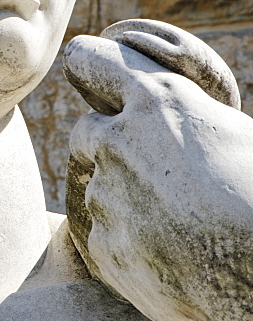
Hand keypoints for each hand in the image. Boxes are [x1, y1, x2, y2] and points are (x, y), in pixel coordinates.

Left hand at [63, 20, 252, 320]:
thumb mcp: (233, 134)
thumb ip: (183, 118)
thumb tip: (168, 123)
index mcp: (157, 101)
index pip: (91, 61)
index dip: (92, 68)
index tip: (91, 73)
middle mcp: (117, 142)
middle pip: (86, 133)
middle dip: (106, 146)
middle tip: (150, 171)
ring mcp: (105, 197)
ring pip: (99, 192)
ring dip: (125, 202)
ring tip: (180, 225)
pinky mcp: (103, 248)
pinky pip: (105, 240)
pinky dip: (129, 247)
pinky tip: (173, 259)